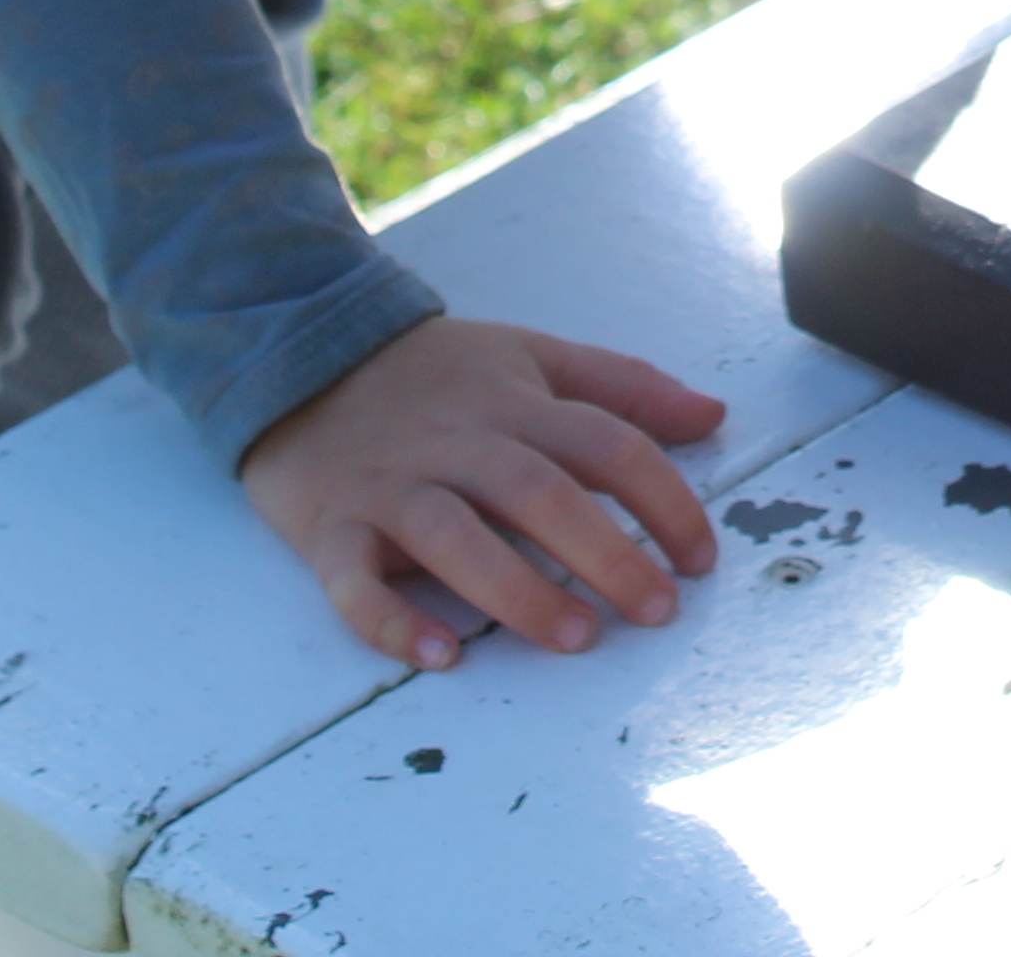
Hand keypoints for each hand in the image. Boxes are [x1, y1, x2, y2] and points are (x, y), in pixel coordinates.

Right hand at [240, 315, 728, 672]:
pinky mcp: (332, 530)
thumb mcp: (532, 356)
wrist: (298, 354)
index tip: (701, 557)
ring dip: (519, 591)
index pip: (606, 444)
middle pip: (540, 493)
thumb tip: (712, 415)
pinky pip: (353, 583)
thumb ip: (622, 387)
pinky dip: (394, 622)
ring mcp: (392, 488)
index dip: (665, 498)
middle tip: (658, 610)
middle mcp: (458, 445)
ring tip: (575, 637)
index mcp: (514, 404)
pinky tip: (440, 656)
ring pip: (456, 538)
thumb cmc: (432, 373)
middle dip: (608, 553)